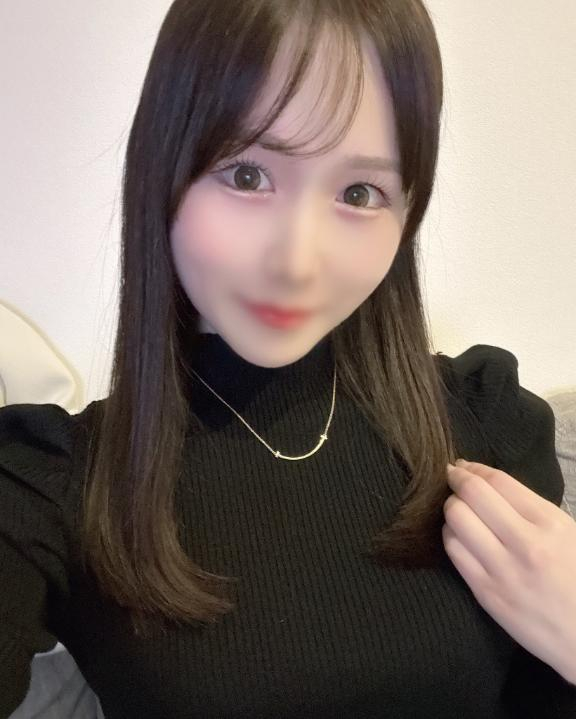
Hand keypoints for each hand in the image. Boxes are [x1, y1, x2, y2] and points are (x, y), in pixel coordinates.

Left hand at [442, 459, 575, 683]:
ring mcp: (502, 570)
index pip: (498, 481)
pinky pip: (453, 552)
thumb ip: (529, 508)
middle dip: (455, 481)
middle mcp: (525, 543)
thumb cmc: (575, 578)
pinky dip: (450, 536)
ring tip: (458, 511)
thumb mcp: (566, 533)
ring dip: (451, 509)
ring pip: (455, 520)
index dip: (473, 468)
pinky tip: (459, 537)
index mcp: (550, 523)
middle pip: (471, 495)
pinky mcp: (486, 593)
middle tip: (453, 480)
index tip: (462, 466)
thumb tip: (486, 481)